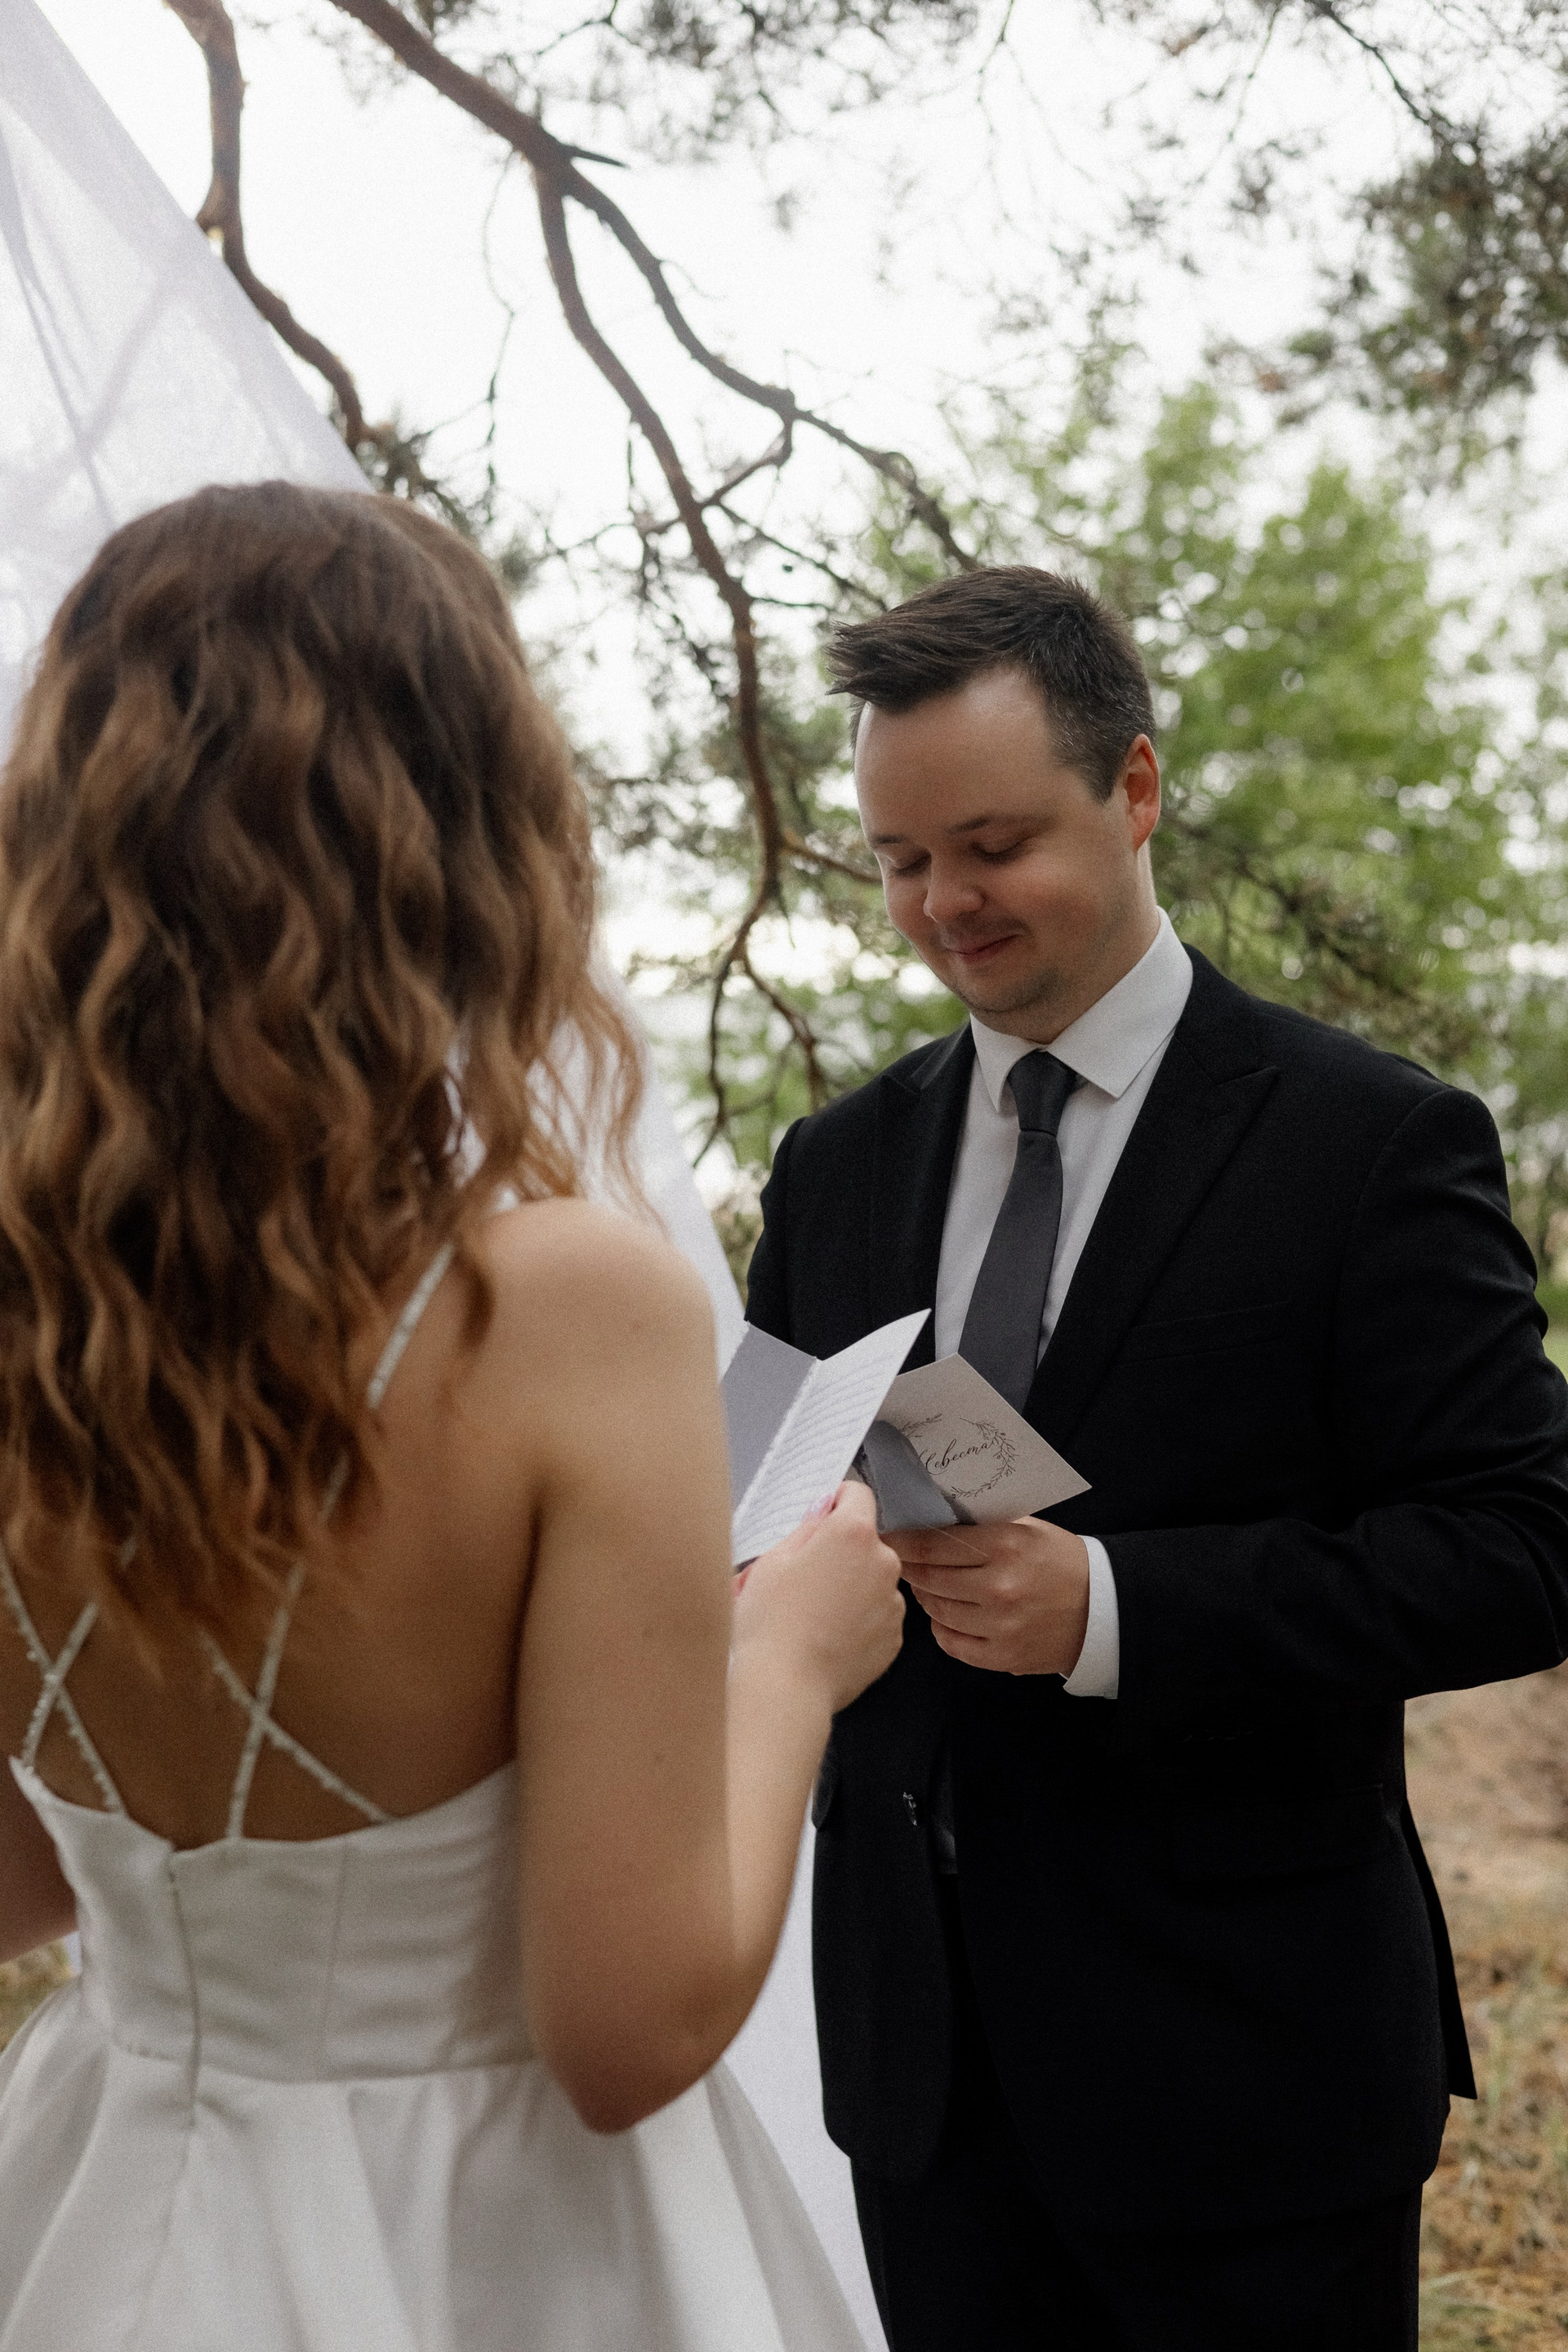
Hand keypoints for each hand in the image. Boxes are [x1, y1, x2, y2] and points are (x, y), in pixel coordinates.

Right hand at [735, 1483, 905, 1713]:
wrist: (786, 1686)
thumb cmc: (772, 1623)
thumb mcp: (772, 1560)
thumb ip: (805, 1529)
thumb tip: (822, 1516)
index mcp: (853, 1533)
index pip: (857, 1494)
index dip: (835, 1502)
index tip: (821, 1517)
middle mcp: (884, 1562)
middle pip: (866, 1541)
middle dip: (841, 1551)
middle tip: (805, 1577)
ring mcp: (893, 1602)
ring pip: (873, 1580)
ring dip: (853, 1587)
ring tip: (815, 1614)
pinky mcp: (895, 1637)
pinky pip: (878, 1615)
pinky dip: (859, 1620)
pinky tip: (829, 1636)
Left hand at [891, 1517, 1090, 1675]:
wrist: (1103, 1608)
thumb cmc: (1061, 1562)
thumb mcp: (1027, 1529)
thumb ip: (981, 1525)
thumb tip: (929, 1518)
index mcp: (1005, 1546)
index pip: (933, 1544)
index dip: (902, 1540)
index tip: (886, 1536)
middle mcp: (999, 1586)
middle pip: (929, 1577)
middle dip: (909, 1567)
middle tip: (899, 1560)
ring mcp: (1000, 1625)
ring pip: (936, 1610)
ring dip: (926, 1596)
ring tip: (927, 1585)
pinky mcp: (1003, 1655)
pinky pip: (951, 1643)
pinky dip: (942, 1628)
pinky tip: (946, 1615)